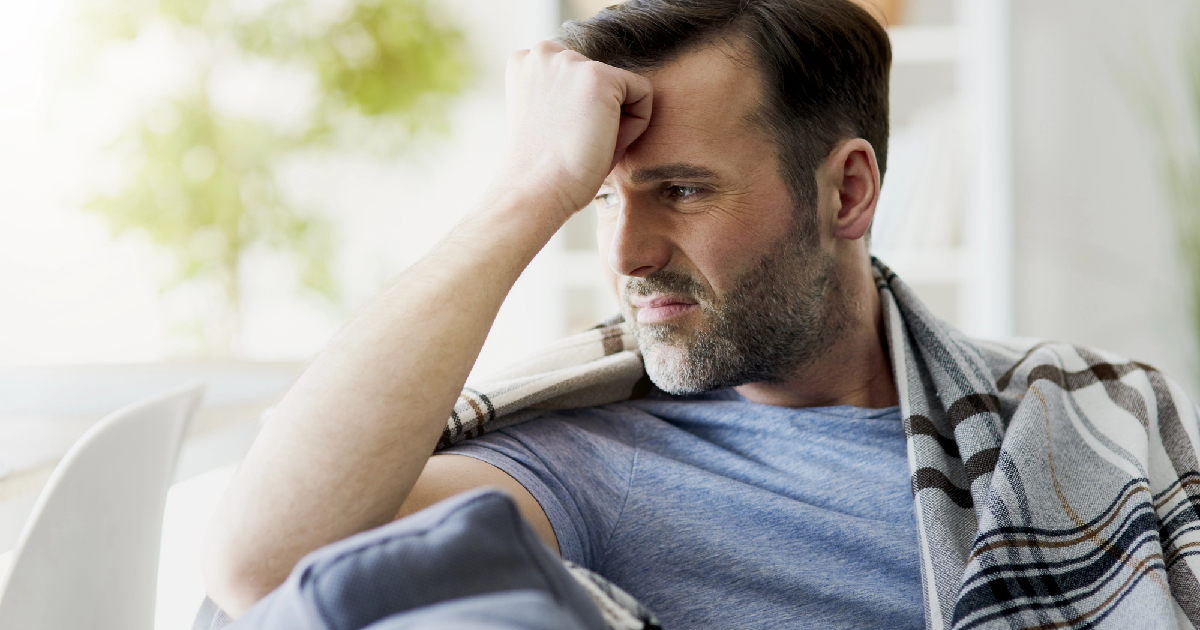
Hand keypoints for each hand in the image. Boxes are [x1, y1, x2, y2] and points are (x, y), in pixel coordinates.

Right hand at [498, 41, 651, 221]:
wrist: (537, 190)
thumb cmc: (544, 169)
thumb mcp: (547, 117)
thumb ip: (565, 93)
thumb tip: (602, 91)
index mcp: (525, 62)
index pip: (579, 77)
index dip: (579, 113)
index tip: (562, 139)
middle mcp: (544, 53)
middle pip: (602, 81)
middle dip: (600, 115)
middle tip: (578, 147)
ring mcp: (571, 61)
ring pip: (622, 88)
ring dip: (617, 121)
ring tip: (590, 146)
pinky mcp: (599, 75)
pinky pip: (643, 94)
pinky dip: (636, 126)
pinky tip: (607, 144)